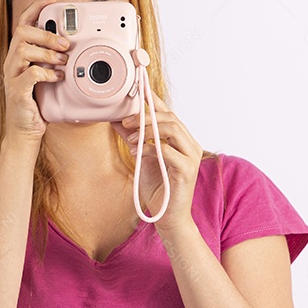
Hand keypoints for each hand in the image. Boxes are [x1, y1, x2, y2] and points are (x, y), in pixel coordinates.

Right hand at [3, 0, 69, 141]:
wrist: (25, 130)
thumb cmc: (37, 102)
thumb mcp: (47, 75)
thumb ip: (54, 59)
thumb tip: (73, 45)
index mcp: (19, 54)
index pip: (24, 22)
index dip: (38, 6)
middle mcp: (12, 62)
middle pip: (22, 32)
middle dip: (47, 34)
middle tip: (66, 44)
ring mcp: (12, 76)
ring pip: (24, 50)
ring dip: (48, 52)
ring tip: (63, 61)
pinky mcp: (17, 91)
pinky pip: (30, 74)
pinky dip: (47, 73)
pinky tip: (58, 77)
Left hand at [111, 89, 200, 230]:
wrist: (168, 218)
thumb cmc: (158, 188)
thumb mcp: (141, 157)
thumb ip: (132, 138)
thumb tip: (116, 120)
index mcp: (180, 139)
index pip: (168, 113)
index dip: (153, 99)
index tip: (138, 89)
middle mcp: (189, 144)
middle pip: (170, 118)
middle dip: (145, 116)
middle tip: (125, 121)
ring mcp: (191, 157)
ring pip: (172, 129)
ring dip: (147, 129)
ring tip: (130, 138)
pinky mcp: (187, 170)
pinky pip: (168, 151)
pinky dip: (150, 148)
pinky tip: (136, 152)